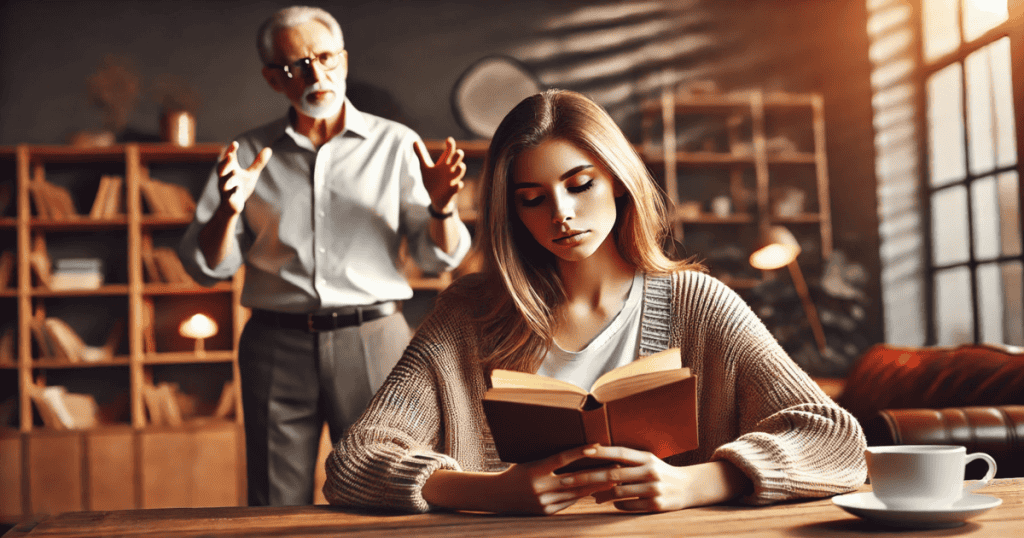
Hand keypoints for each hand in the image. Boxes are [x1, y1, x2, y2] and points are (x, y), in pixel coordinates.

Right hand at [216, 141, 271, 214]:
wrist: (233, 206)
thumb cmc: (240, 187)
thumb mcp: (251, 174)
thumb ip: (258, 162)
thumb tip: (269, 148)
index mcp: (229, 169)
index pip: (229, 158)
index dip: (231, 150)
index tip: (235, 143)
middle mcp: (224, 177)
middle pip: (221, 168)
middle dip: (225, 162)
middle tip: (230, 155)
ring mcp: (225, 188)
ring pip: (223, 181)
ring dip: (227, 176)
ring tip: (234, 170)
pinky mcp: (228, 198)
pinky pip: (228, 195)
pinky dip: (232, 191)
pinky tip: (237, 188)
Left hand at [414, 137, 464, 213]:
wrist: (436, 198)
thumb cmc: (433, 180)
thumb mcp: (425, 167)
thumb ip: (421, 155)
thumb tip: (414, 141)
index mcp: (445, 163)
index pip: (450, 151)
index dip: (451, 145)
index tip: (448, 140)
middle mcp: (451, 169)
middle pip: (458, 159)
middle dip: (459, 155)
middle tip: (458, 152)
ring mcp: (453, 179)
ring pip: (460, 172)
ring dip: (461, 169)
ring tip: (460, 166)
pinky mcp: (453, 190)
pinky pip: (458, 187)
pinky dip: (458, 186)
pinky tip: (457, 184)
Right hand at [490, 444, 618, 514]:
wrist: (498, 495)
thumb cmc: (517, 471)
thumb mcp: (529, 460)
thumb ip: (550, 459)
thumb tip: (576, 450)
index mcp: (534, 469)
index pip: (561, 458)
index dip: (580, 452)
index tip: (597, 446)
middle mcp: (539, 487)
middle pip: (575, 479)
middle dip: (598, 473)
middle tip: (616, 466)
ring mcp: (543, 502)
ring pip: (576, 493)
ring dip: (596, 486)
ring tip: (612, 479)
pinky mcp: (546, 512)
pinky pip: (569, 502)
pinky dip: (581, 495)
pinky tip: (595, 491)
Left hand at [559, 446, 697, 511]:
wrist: (689, 487)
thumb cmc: (660, 471)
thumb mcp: (646, 461)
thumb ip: (625, 461)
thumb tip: (596, 458)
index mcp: (646, 457)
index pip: (619, 452)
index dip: (600, 451)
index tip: (580, 451)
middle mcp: (650, 471)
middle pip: (612, 474)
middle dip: (586, 477)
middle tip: (566, 480)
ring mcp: (653, 489)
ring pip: (618, 492)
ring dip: (601, 494)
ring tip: (591, 496)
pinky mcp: (656, 505)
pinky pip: (629, 506)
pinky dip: (617, 504)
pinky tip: (613, 502)